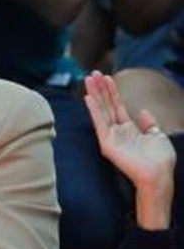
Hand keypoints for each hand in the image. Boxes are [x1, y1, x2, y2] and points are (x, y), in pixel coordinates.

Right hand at [84, 71, 175, 227]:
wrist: (159, 176)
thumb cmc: (160, 161)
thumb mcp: (158, 136)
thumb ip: (149, 123)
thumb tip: (141, 111)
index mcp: (128, 129)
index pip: (117, 106)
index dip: (112, 91)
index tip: (106, 77)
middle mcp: (117, 132)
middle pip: (106, 105)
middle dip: (100, 88)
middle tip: (92, 73)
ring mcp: (110, 137)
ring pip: (101, 110)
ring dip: (94, 94)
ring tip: (88, 79)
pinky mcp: (107, 143)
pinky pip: (98, 123)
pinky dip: (93, 110)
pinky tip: (88, 97)